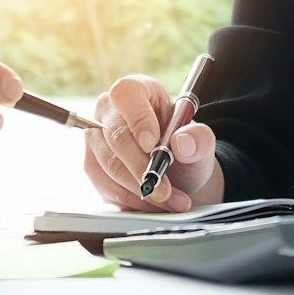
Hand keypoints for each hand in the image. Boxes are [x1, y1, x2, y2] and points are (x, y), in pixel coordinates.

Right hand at [83, 75, 223, 212]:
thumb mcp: (201, 142)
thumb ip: (199, 139)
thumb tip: (181, 142)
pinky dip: (130, 199)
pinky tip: (150, 203)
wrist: (177, 175)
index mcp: (139, 90)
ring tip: (166, 200)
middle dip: (142, 167)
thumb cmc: (185, 149)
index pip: (127, 94)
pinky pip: (105, 184)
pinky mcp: (92, 164)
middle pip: (116, 136)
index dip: (138, 119)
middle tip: (164, 188)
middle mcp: (110, 110)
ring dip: (139, 189)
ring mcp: (97, 137)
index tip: (153, 145)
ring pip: (109, 165)